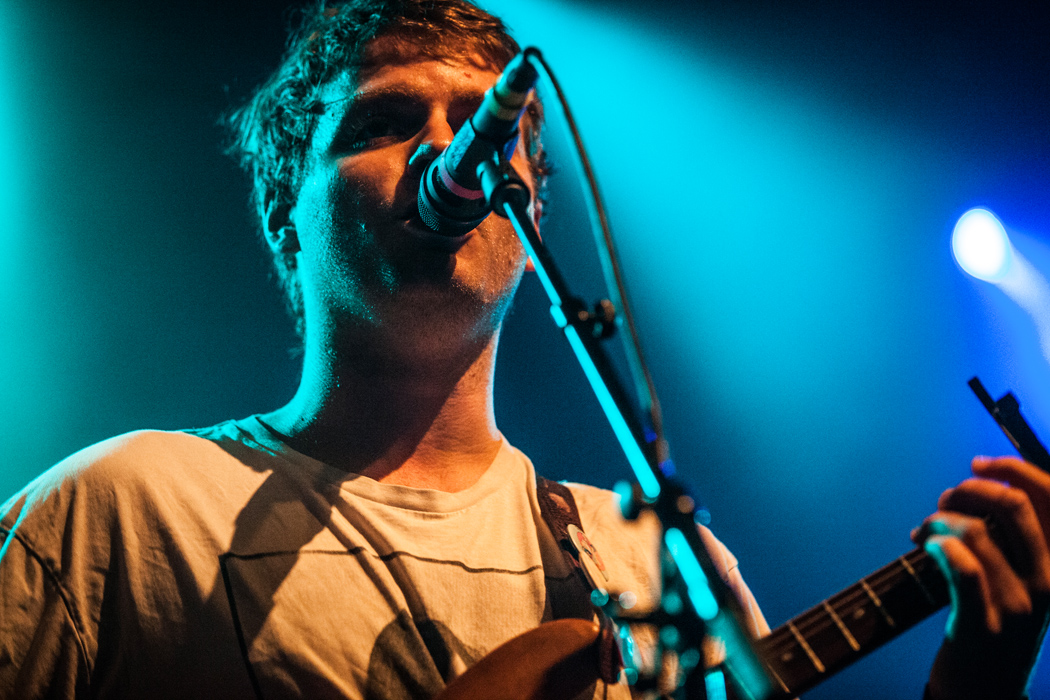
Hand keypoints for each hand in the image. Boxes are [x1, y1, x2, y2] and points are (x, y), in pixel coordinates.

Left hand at [912, 456, 1049, 699]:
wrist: (985, 688)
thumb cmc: (994, 620)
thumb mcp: (1018, 574)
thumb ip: (1010, 533)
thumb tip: (981, 480)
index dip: (1013, 467)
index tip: (978, 463)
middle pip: (1012, 504)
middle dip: (968, 490)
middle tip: (943, 503)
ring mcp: (1021, 605)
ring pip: (976, 530)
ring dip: (938, 520)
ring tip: (924, 531)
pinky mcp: (986, 624)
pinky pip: (962, 566)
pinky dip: (938, 545)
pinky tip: (925, 546)